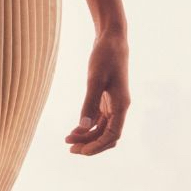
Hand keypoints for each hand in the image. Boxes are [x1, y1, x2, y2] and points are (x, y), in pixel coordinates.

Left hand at [65, 28, 129, 154]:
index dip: (97, 146)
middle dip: (91, 144)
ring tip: (68, 141)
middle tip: (71, 150)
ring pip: (103, 129)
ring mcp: (114, 104)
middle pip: (108, 136)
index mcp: (122, 105)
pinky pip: (99, 120)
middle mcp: (120, 107)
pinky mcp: (107, 99)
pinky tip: (74, 130)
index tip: (81, 151)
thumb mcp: (94, 80)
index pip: (112, 135)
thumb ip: (89, 103)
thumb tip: (83, 127)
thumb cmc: (105, 56)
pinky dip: (88, 126)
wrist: (111, 39)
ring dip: (87, 136)